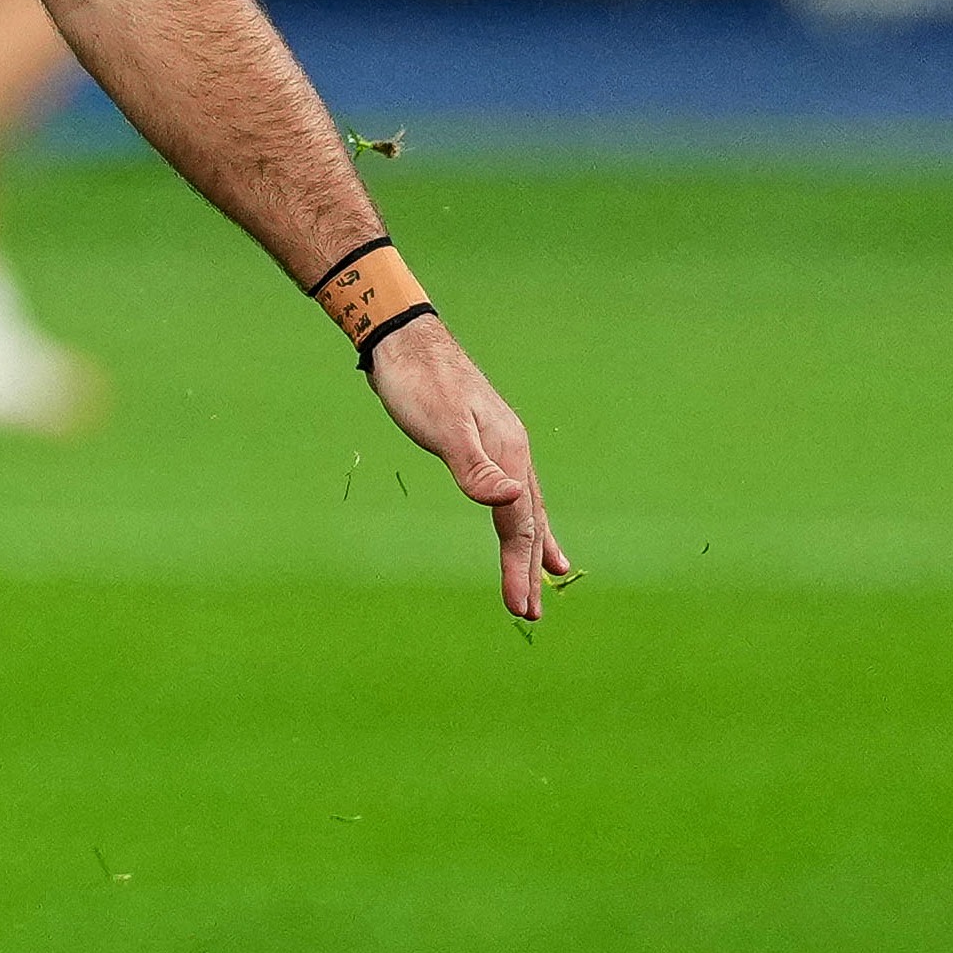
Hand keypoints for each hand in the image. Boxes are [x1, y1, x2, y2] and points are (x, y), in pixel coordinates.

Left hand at [365, 316, 570, 619]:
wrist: (404, 339)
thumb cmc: (418, 382)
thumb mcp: (443, 427)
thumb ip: (475, 467)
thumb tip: (513, 498)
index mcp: (510, 453)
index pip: (519, 523)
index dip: (520, 568)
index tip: (521, 608)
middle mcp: (513, 452)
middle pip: (528, 521)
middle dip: (529, 568)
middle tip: (529, 613)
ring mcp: (500, 447)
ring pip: (524, 506)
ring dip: (532, 545)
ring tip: (549, 576)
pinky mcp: (482, 443)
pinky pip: (510, 491)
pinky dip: (518, 514)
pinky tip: (515, 515)